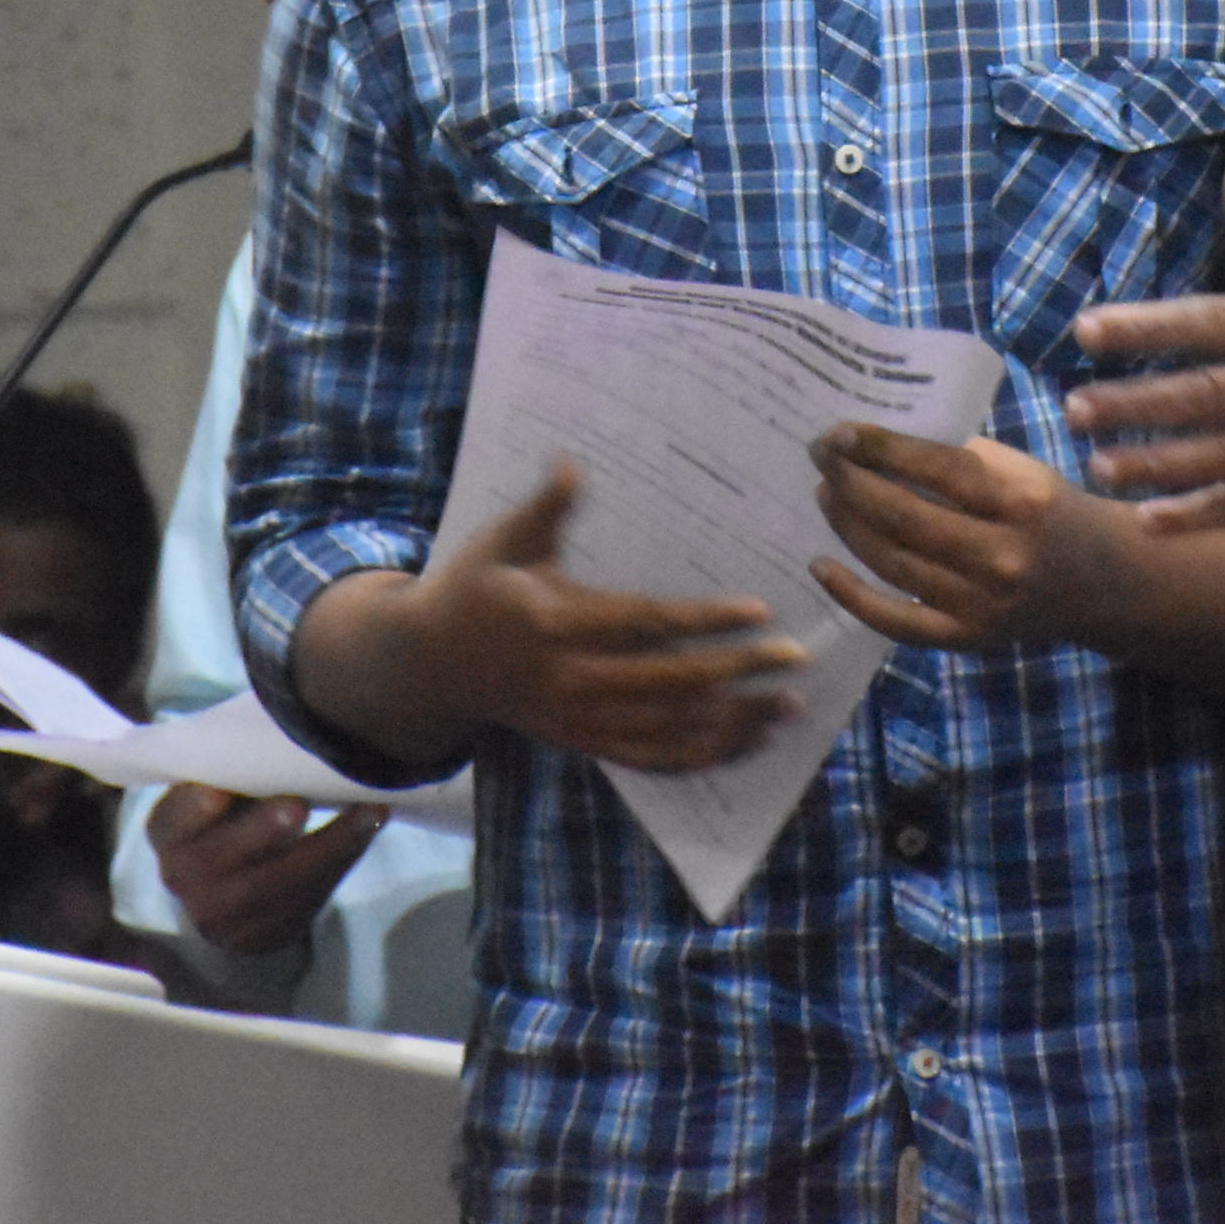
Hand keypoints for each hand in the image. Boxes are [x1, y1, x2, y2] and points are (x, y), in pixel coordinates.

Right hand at [145, 783, 385, 958]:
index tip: (218, 792)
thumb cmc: (228, 817)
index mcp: (168, 834)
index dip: (193, 810)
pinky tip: (369, 825)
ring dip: (328, 845)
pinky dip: (342, 858)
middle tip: (298, 805)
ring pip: (276, 883)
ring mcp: (222, 915)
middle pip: (221, 858)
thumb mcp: (215, 792)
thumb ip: (231, 771)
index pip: (172, 822)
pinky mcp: (264, 934)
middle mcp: (184, 878)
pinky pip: (307, 898)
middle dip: (262, 831)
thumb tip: (280, 728)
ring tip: (365, 811)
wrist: (230, 891)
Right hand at [302, 463, 804, 773]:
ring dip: (731, 722)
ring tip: (787, 704)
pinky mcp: (581, 744)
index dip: (705, 620)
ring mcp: (576, 721)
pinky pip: (649, 760)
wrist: (429, 665)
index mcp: (553, 624)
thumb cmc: (472, 589)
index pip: (645, 625)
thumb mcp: (500, 541)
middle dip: (737, 673)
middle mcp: (568, 681)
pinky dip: (702, 756)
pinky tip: (746, 742)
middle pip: (669, 683)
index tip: (759, 610)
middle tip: (795, 656)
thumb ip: (544, 509)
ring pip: (667, 732)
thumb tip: (572, 464)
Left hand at [809, 426, 1072, 649]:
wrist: (1101, 583)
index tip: (838, 431)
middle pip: (905, 516)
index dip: (881, 448)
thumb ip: (962, 456)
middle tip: (819, 456)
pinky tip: (820, 565)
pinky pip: (896, 621)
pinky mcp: (966, 638)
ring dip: (847, 525)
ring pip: (893, 562)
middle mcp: (1004, 555)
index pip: (937, 468)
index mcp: (1021, 501)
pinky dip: (851, 595)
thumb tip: (880, 438)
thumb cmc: (1049, 511)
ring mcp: (984, 603)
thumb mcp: (1023, 471)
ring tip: (824, 493)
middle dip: (852, 482)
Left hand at [1066, 153, 1224, 528]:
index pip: (1206, 324)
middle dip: (1136, 405)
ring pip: (1219, 458)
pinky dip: (1199, 517)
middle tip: (1075, 408)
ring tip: (1098, 464)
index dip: (1145, 328)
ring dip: (1156, 465)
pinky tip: (1147, 520)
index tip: (1085, 330)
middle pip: (1204, 397)